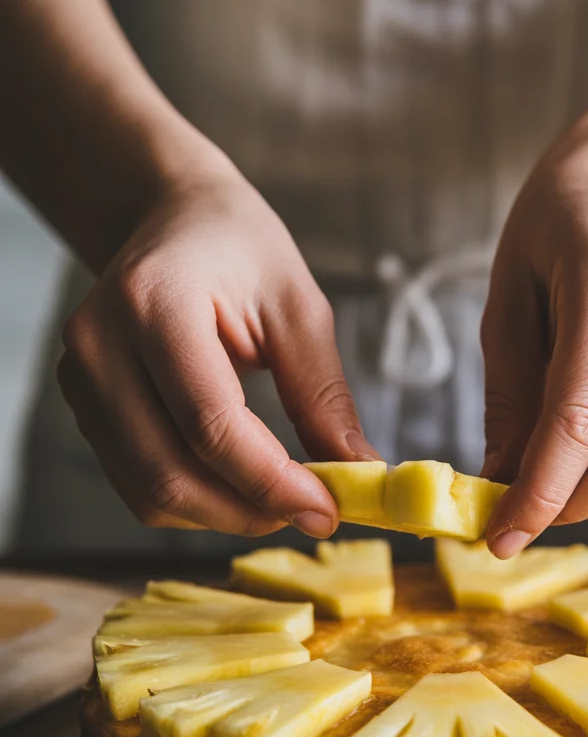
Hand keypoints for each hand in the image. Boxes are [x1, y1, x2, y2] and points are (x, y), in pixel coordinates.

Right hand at [58, 168, 376, 536]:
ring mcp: (80, 380)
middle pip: (170, 472)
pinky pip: (138, 486)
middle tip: (314, 512)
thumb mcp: (298, 306)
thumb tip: (358, 472)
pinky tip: (241, 485)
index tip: (328, 508)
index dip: (271, 481)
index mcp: (154, 300)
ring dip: (225, 515)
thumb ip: (323, 394)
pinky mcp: (84, 409)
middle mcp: (99, 344)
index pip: (209, 422)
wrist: (171, 221)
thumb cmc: (239, 251)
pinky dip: (198, 505)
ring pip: (149, 492)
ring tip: (283, 498)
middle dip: (250, 510)